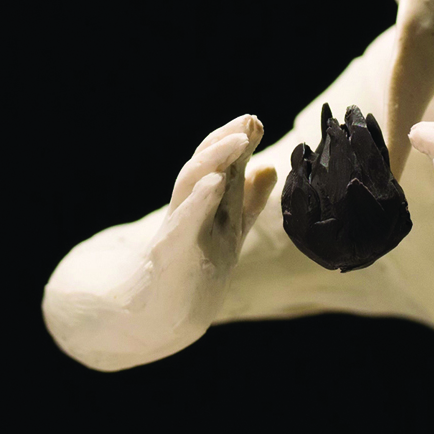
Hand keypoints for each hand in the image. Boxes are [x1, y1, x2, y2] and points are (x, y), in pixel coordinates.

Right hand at [149, 114, 277, 277]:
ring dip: (214, 159)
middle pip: (202, 164)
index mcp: (204, 200)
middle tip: (249, 120)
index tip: (255, 120)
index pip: (217, 161)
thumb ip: (249, 199)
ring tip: (239, 141)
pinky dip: (200, 200)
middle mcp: (189, 206)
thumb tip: (269, 166)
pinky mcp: (173, 251)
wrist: (164, 313)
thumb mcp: (230, 228)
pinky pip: (186, 222)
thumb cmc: (196, 265)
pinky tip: (216, 183)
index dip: (234, 139)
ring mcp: (179, 226)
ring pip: (190, 183)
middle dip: (224, 140)